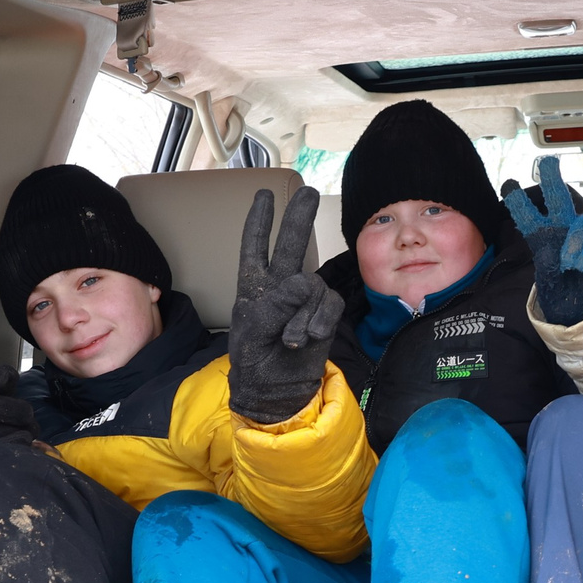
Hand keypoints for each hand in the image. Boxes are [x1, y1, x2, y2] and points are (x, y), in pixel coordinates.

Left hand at [227, 186, 344, 424]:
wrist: (275, 390)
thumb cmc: (255, 359)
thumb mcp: (254, 331)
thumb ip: (276, 303)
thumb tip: (304, 279)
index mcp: (253, 285)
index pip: (255, 246)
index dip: (260, 221)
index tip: (264, 195)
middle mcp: (280, 285)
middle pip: (292, 245)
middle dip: (299, 218)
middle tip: (311, 192)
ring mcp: (304, 299)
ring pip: (313, 286)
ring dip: (304, 314)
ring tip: (291, 340)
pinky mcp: (324, 314)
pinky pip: (329, 304)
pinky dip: (321, 321)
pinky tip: (310, 337)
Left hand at [504, 156, 582, 326]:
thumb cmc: (569, 299)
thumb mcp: (551, 288)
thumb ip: (549, 269)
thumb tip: (553, 252)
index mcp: (545, 240)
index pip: (530, 219)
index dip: (519, 203)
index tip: (508, 186)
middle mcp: (565, 233)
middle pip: (558, 200)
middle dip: (552, 181)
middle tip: (547, 164)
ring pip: (581, 222)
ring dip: (575, 240)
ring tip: (569, 265)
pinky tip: (581, 265)